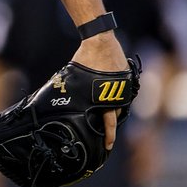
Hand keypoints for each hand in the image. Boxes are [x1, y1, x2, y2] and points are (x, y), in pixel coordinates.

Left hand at [71, 32, 128, 150]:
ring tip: (104, 111)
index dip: (109, 135)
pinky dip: (116, 96)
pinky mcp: (127, 77)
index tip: (108, 145)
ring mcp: (125, 85)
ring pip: (120, 104)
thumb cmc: (84, 59)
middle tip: (103, 132)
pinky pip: (123, 92)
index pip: (109, 122)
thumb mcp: (75, 79)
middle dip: (109, 123)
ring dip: (113, 108)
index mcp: (104, 97)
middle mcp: (118, 93)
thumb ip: (73, 93)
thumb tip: (59, 104)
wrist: (99, 40)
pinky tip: (109, 96)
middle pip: (115, 114)